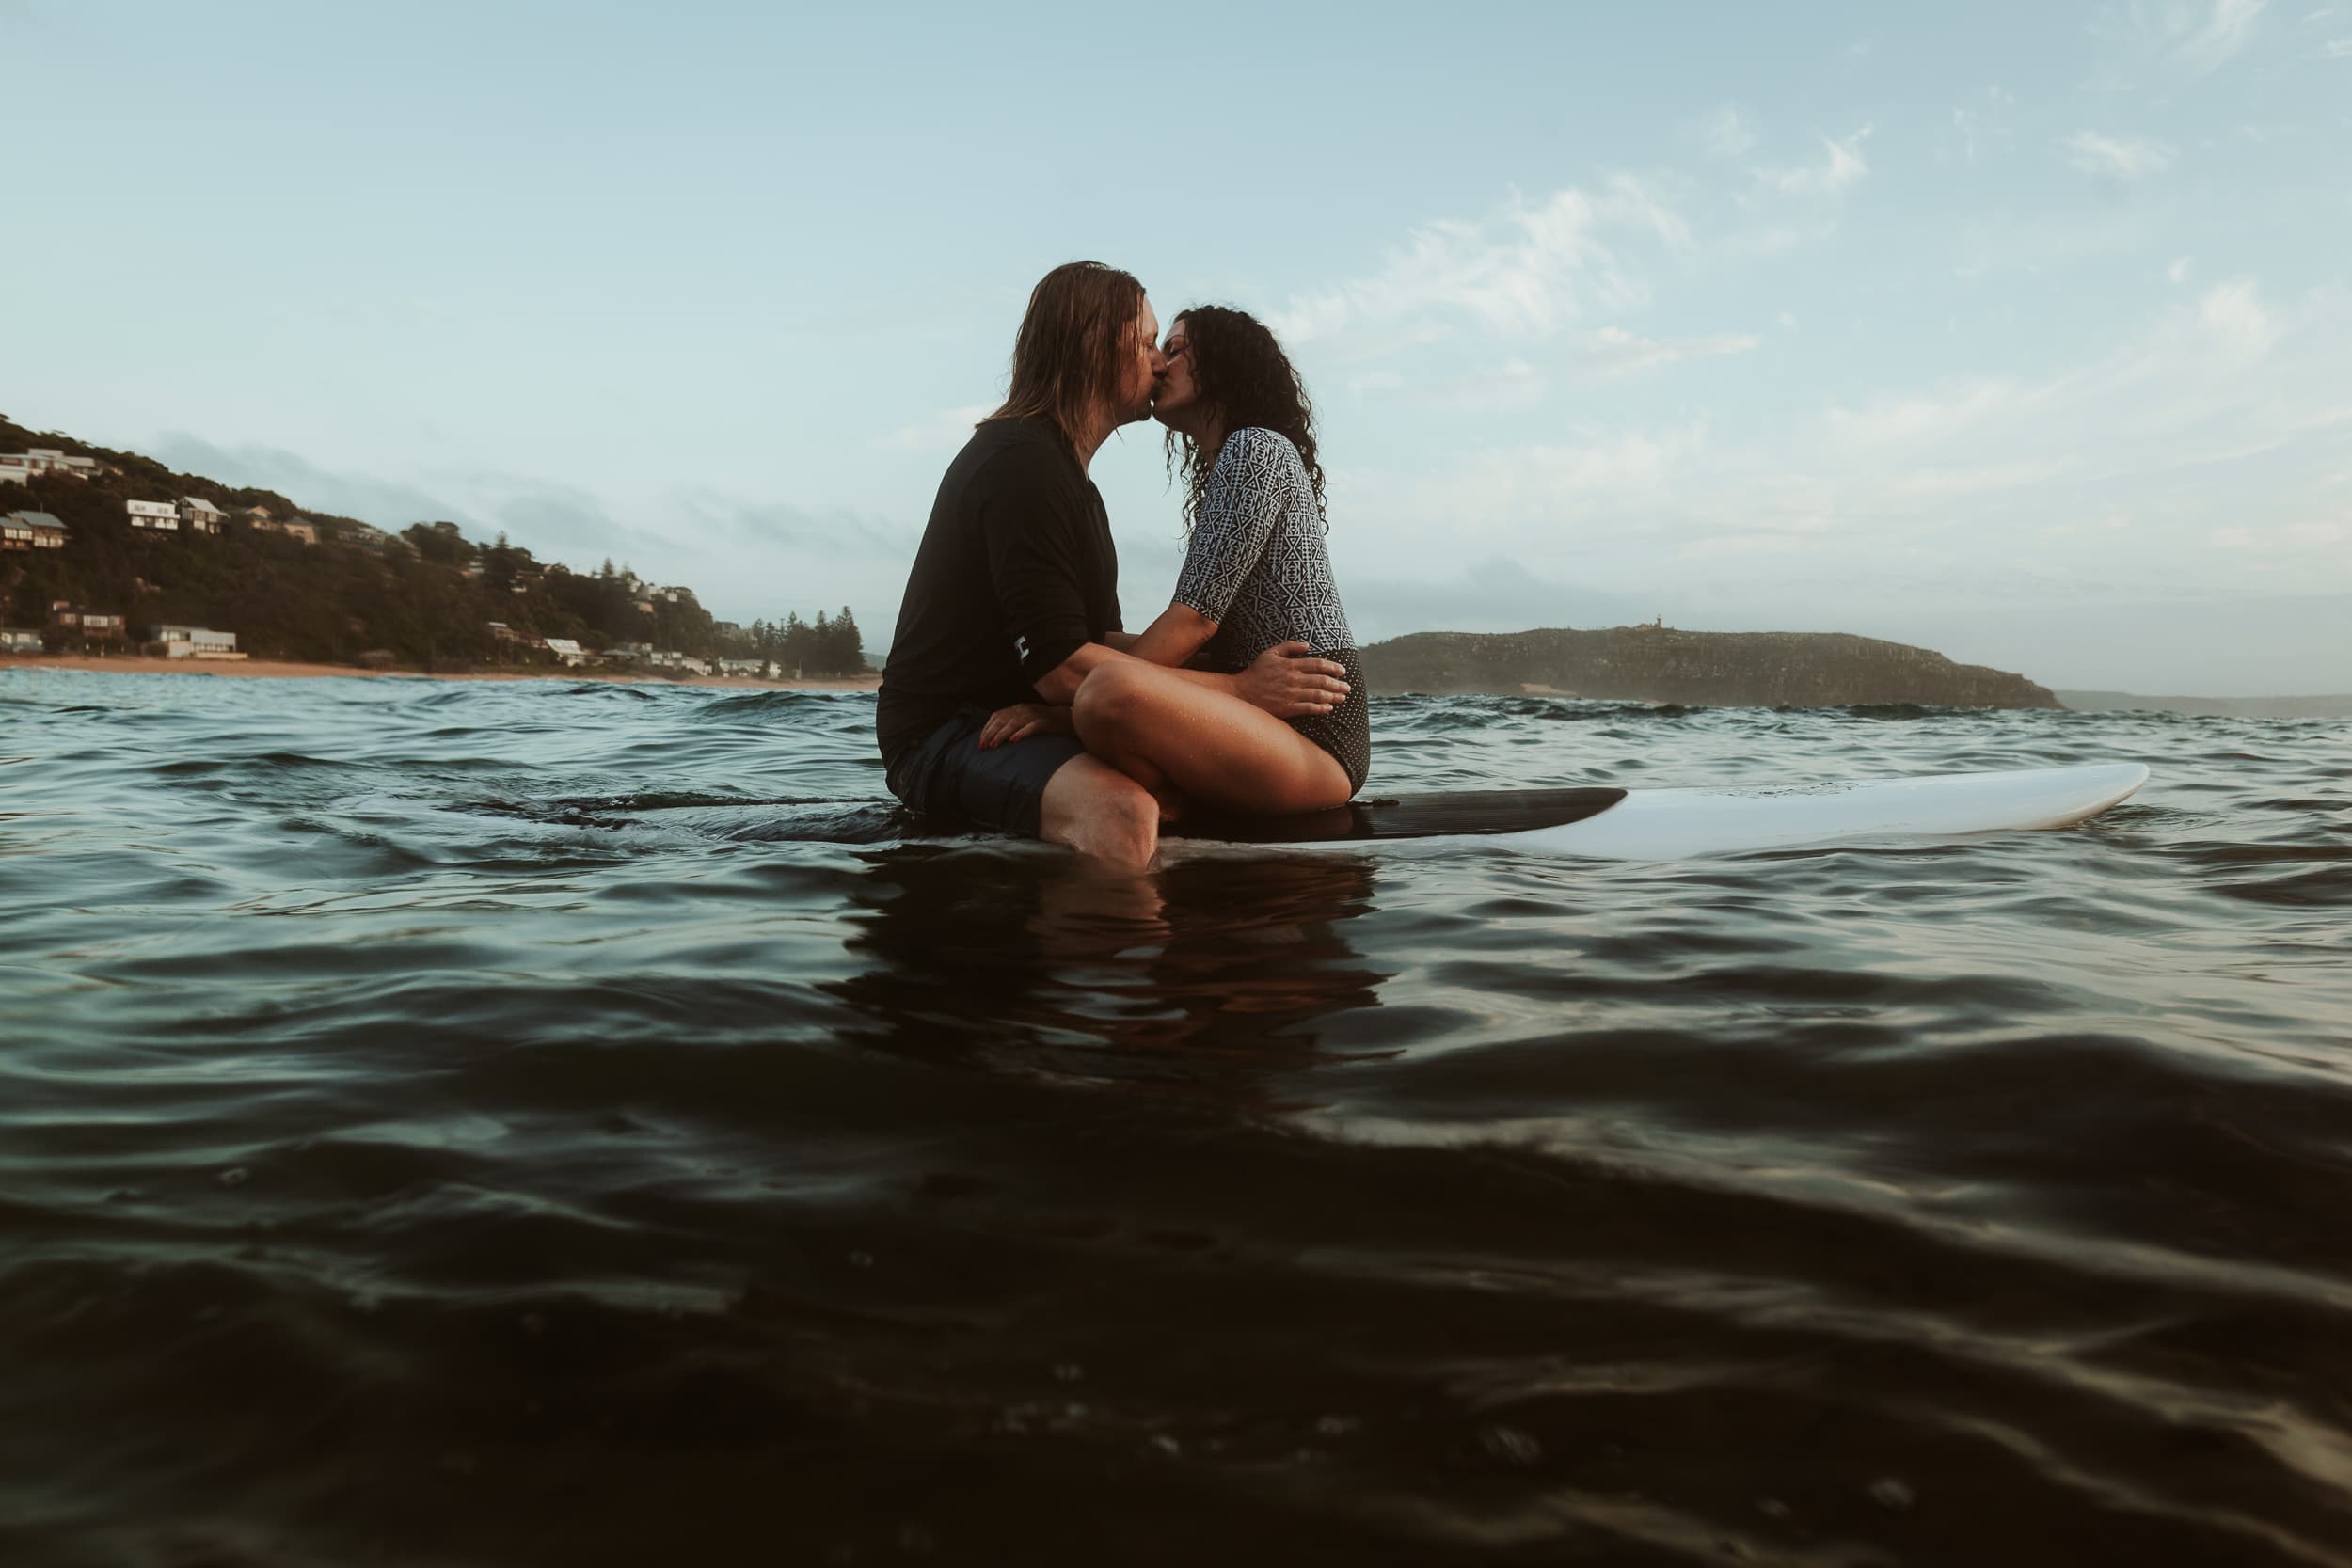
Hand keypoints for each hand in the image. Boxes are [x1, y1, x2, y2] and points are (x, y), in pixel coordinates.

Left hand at [978, 702, 1072, 748]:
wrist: (1069, 720)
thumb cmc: (1046, 723)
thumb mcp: (1027, 720)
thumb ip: (1013, 725)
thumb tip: (996, 737)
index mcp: (1018, 708)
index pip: (997, 716)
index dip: (987, 729)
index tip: (980, 742)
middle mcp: (1024, 710)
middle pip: (1002, 720)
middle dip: (991, 733)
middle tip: (984, 746)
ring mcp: (1034, 715)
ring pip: (1013, 723)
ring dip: (1002, 734)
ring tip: (994, 745)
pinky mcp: (1045, 723)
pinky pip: (1031, 727)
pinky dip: (1021, 734)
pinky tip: (1013, 741)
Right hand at [1233, 641, 1350, 717]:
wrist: (1241, 693)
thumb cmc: (1256, 672)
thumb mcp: (1270, 653)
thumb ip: (1289, 646)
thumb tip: (1307, 645)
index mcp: (1290, 665)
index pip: (1318, 664)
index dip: (1333, 667)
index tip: (1343, 671)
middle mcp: (1293, 680)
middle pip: (1322, 681)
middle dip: (1338, 684)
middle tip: (1347, 687)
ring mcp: (1290, 695)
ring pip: (1318, 695)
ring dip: (1333, 696)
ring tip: (1342, 698)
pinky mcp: (1287, 708)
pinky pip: (1309, 708)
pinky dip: (1321, 708)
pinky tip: (1328, 708)